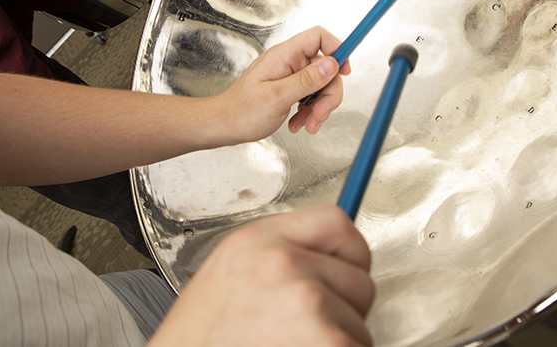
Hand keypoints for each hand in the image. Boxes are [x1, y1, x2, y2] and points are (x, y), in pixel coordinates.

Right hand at [148, 205, 374, 346]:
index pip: (336, 222)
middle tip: (302, 330)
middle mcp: (283, 263)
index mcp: (257, 241)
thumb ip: (276, 258)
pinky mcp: (326, 341)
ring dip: (336, 342)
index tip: (343, 271)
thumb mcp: (226, 277)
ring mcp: (307, 301)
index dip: (347, 254)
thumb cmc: (198, 343)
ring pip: (358, 323)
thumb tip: (325, 258)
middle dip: (343, 308)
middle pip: (358, 276)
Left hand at [212, 26, 350, 142]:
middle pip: (325, 68)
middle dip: (328, 93)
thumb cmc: (242, 111)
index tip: (345, 71)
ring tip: (307, 124)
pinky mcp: (288, 89)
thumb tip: (332, 64)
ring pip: (320, 85)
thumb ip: (307, 80)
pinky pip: (310, 96)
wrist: (224, 126)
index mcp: (284, 56)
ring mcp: (289, 76)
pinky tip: (298, 123)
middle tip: (321, 114)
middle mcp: (288, 62)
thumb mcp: (278, 97)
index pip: (318, 37)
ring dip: (319, 107)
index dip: (337, 49)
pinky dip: (309, 112)